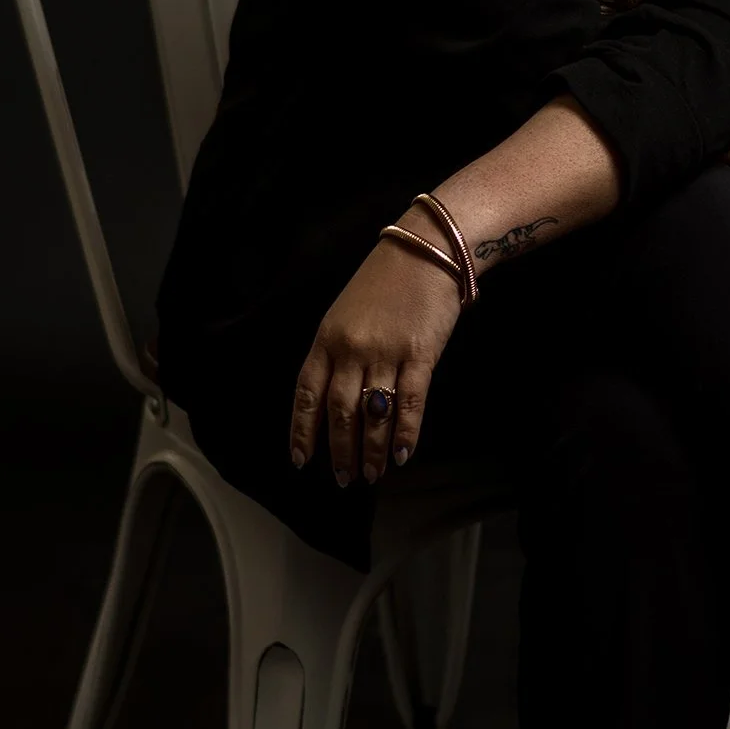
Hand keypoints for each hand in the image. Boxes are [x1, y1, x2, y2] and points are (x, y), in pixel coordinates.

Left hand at [290, 222, 466, 486]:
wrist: (427, 250)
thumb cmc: (385, 281)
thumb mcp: (345, 312)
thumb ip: (337, 352)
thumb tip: (336, 400)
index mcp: (326, 338)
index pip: (307, 394)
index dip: (303, 430)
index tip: (301, 460)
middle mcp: (351, 348)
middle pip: (339, 411)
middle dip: (339, 450)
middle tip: (344, 478)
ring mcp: (385, 352)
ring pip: (372, 414)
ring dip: (370, 450)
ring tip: (371, 474)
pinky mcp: (420, 354)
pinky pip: (410, 402)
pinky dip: (404, 433)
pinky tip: (401, 455)